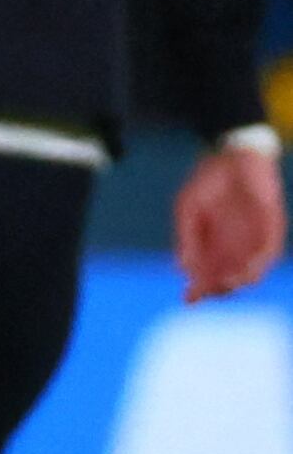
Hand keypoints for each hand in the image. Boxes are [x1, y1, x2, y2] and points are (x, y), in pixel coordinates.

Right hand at [172, 139, 286, 303]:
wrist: (234, 155)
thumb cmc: (208, 179)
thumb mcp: (188, 207)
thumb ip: (186, 237)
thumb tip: (181, 268)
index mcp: (212, 240)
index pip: (207, 271)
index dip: (198, 287)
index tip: (188, 299)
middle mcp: (234, 244)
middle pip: (229, 276)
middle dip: (218, 288)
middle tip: (207, 293)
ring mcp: (254, 238)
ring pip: (250, 270)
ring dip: (239, 281)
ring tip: (226, 284)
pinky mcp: (272, 229)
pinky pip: (269, 253)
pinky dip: (258, 266)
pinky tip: (245, 273)